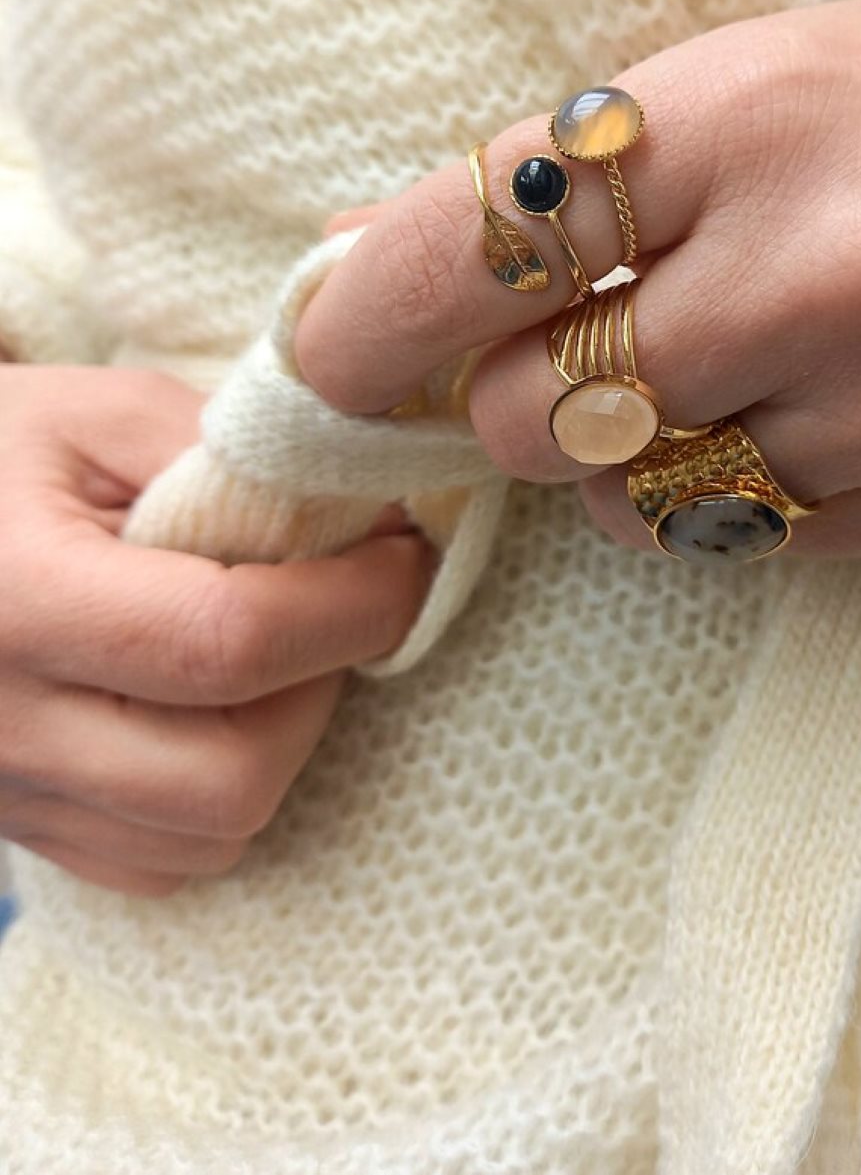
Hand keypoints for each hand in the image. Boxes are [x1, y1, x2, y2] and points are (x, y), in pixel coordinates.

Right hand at [0, 366, 433, 895]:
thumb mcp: (97, 413)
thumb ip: (227, 457)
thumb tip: (362, 517)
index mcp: (20, 600)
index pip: (226, 643)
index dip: (351, 604)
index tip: (406, 556)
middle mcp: (5, 727)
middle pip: (228, 779)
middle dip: (322, 689)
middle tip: (336, 608)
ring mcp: (10, 796)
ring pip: (208, 837)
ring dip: (281, 744)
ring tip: (271, 652)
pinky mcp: (24, 831)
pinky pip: (162, 861)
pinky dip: (222, 798)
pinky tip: (215, 710)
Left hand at [295, 0, 860, 558]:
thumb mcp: (725, 83)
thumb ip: (548, 184)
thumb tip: (350, 265)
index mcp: (739, 119)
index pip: (481, 243)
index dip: (367, 317)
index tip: (324, 358)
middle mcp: (816, 265)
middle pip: (537, 413)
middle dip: (521, 394)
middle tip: (579, 346)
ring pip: (628, 502)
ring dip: (619, 455)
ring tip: (708, 372)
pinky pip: (738, 544)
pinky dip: (720, 494)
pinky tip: (791, 410)